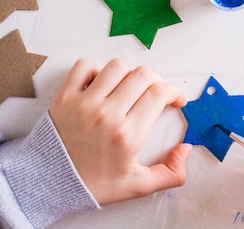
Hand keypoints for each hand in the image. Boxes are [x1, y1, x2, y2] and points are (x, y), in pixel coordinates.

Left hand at [49, 58, 191, 204]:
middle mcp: (108, 114)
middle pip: (143, 75)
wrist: (49, 184)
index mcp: (127, 135)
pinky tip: (101, 83)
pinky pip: (85, 66)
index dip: (174, 91)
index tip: (175, 99)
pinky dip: (96, 69)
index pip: (160, 94)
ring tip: (128, 87)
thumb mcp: (136, 186)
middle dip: (157, 81)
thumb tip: (186, 150)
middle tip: (155, 92)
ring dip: (129, 73)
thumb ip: (169, 174)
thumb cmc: (92, 183)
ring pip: (117, 66)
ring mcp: (85, 103)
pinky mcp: (66, 96)